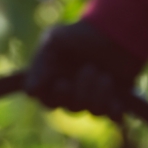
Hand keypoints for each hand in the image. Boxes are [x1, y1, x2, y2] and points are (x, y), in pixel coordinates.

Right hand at [25, 20, 142, 120]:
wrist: (114, 31)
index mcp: (53, 82)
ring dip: (100, 92)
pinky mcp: (115, 100)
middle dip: (82, 90)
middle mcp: (71, 94)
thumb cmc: (80, 35)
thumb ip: (41, 64)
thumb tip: (30, 92)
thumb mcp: (55, 40)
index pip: (45, 101)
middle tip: (89, 68)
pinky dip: (115, 110)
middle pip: (70, 109)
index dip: (53, 96)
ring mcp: (93, 99)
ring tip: (105, 74)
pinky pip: (113, 116)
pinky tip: (117, 101)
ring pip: (93, 111)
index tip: (62, 82)